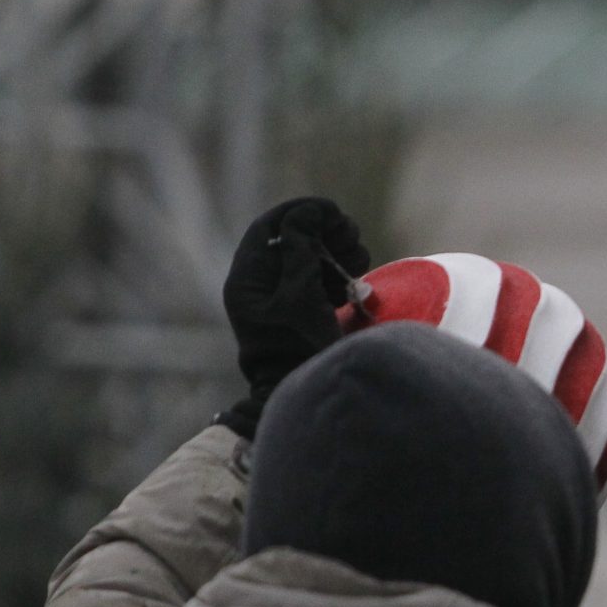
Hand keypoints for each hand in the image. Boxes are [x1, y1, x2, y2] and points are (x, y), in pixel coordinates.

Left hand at [219, 198, 369, 437]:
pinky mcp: (300, 309)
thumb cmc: (298, 350)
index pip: (271, 226)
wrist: (301, 394)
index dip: (303, 212)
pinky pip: (320, 277)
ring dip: (338, 252)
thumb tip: (306, 212)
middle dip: (326, 232)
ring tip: (357, 266)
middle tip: (351, 242)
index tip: (334, 214)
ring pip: (311, 255)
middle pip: (293, 237)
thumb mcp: (299, 297)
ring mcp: (280, 297)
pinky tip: (351, 288)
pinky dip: (339, 273)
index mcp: (249, 279)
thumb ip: (299, 250)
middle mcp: (260, 284)